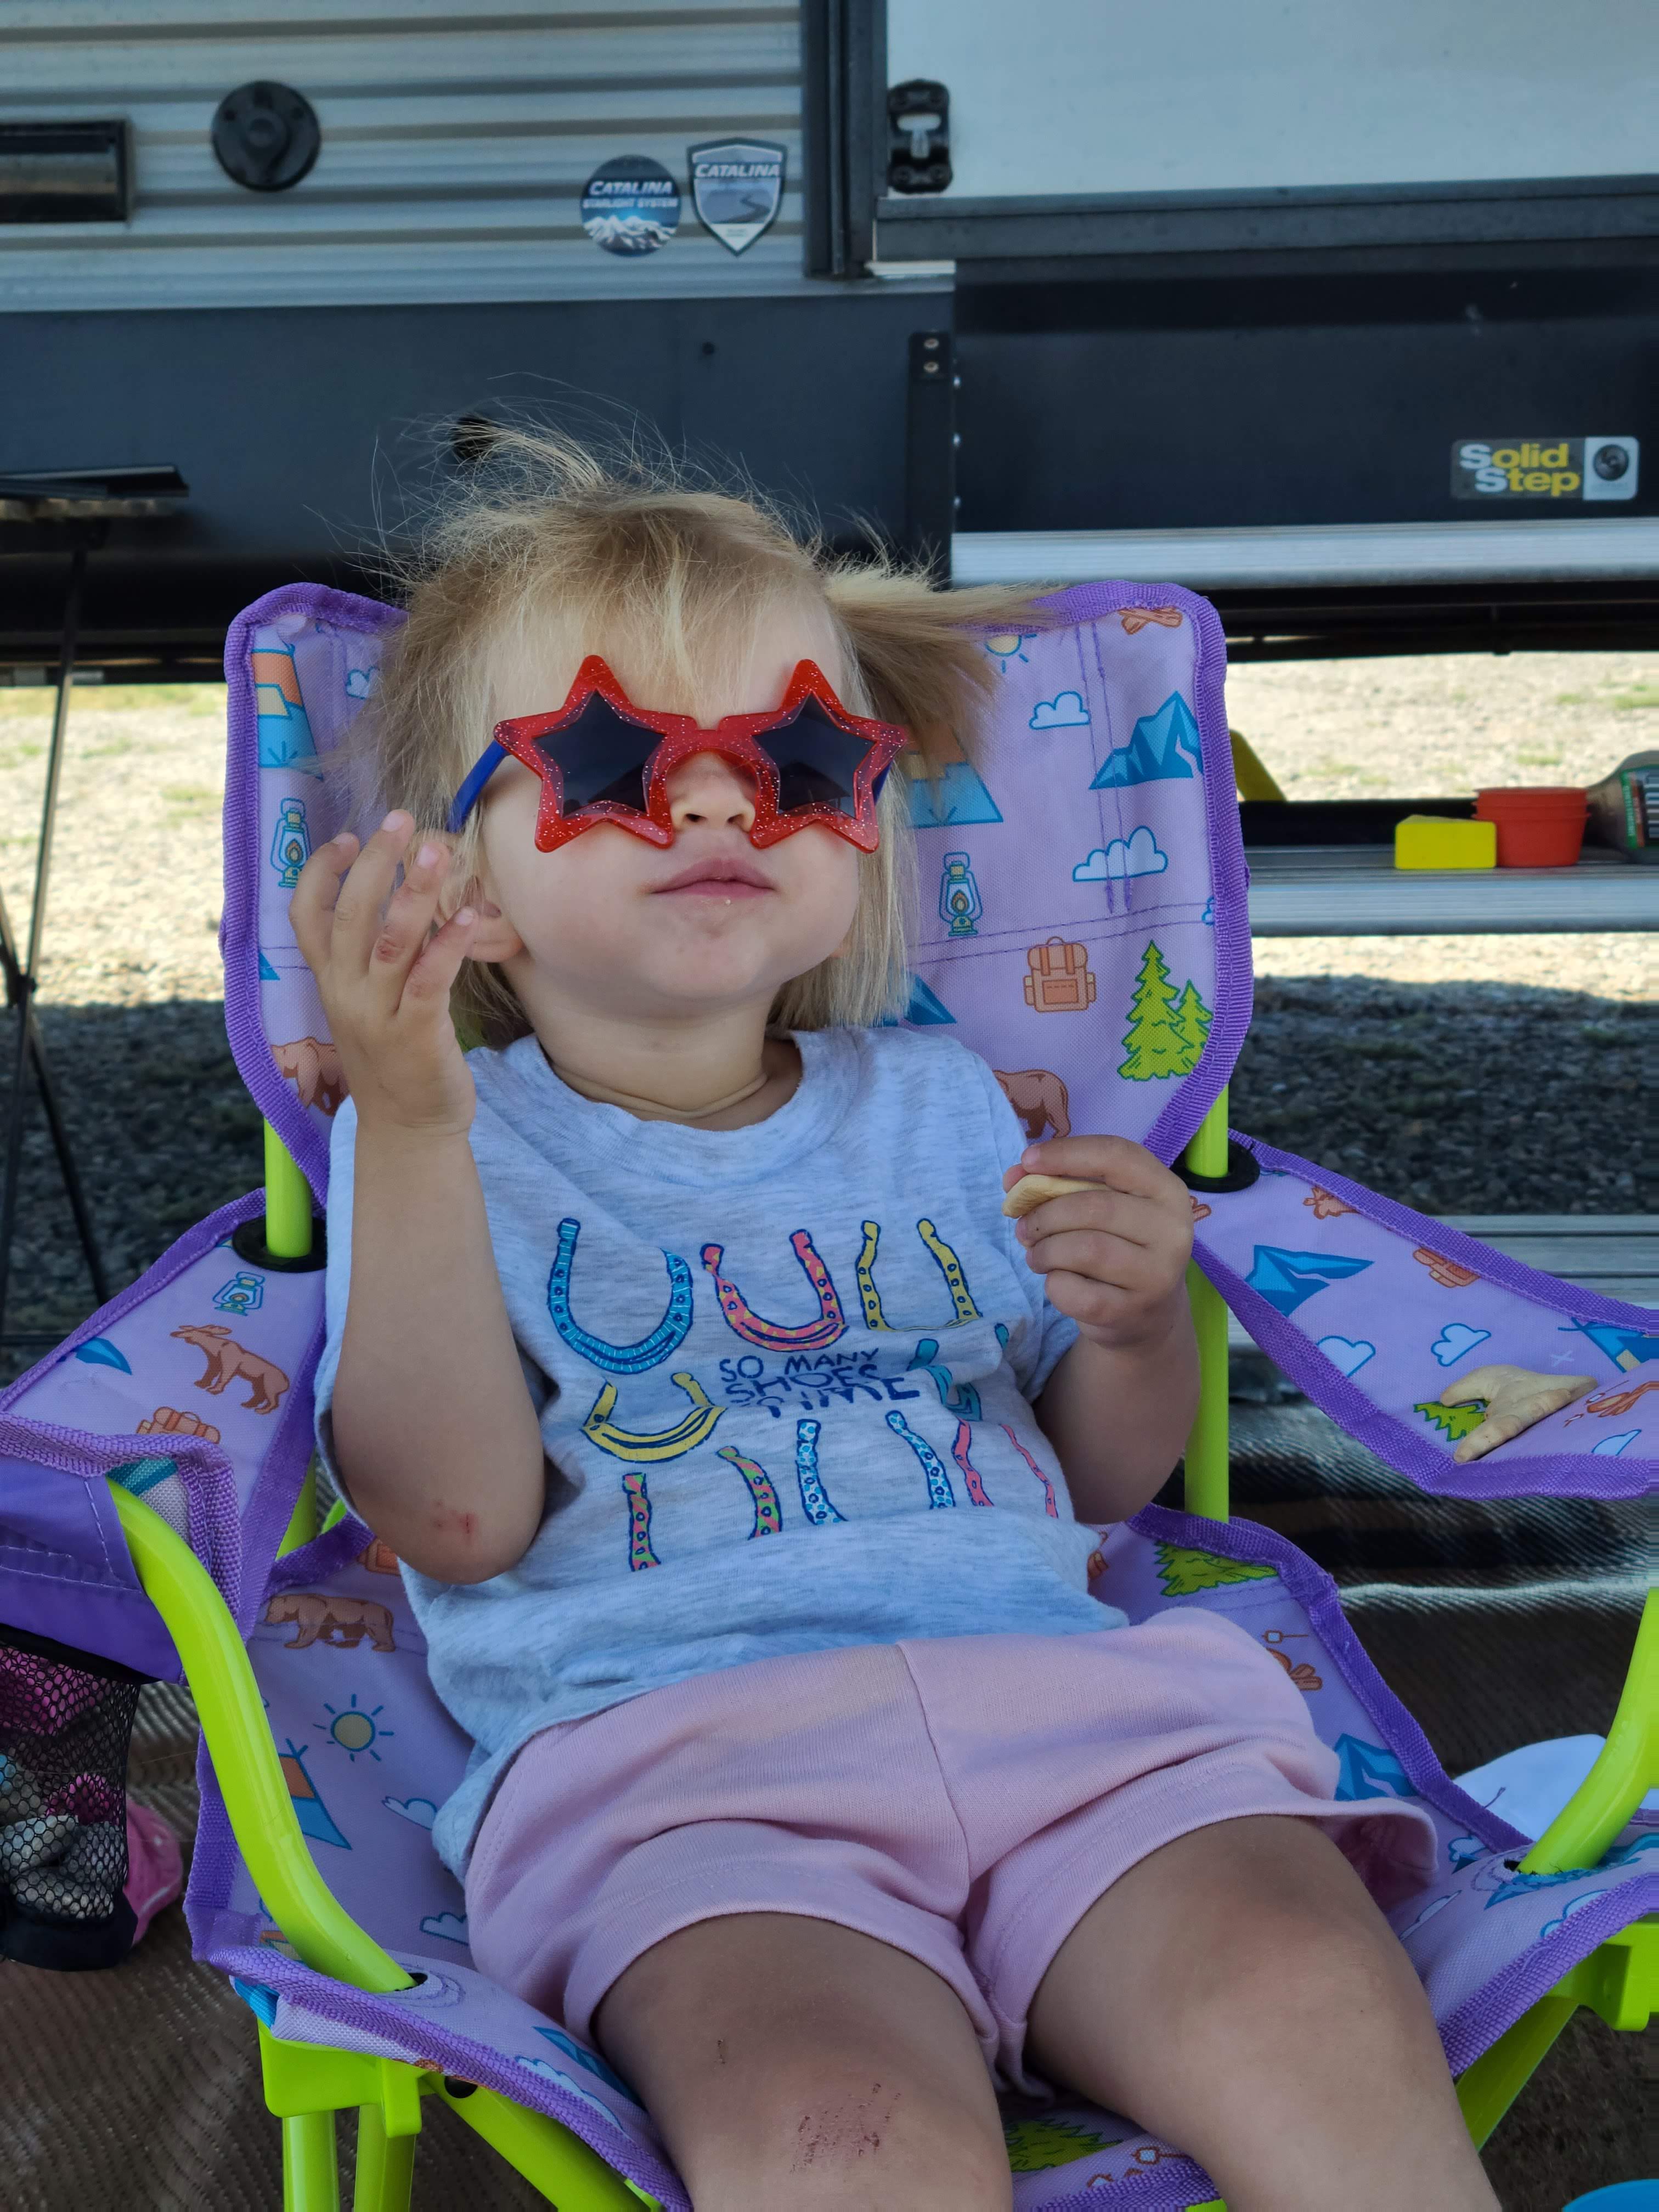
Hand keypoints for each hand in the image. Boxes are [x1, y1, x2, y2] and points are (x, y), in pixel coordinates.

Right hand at [289, 811, 479, 1139]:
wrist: (408, 1128)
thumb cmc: (395, 1056)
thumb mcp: (368, 1003)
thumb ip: (372, 956)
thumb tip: (397, 895)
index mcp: (329, 981)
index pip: (304, 915)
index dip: (319, 871)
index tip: (347, 837)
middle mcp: (345, 993)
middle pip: (350, 915)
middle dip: (373, 863)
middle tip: (399, 819)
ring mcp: (378, 1014)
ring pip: (390, 941)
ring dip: (413, 892)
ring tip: (435, 849)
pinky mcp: (416, 1033)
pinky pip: (429, 980)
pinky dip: (448, 944)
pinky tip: (468, 915)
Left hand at [1002, 1136, 1192, 1350]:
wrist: (1145, 1314)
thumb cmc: (1117, 1244)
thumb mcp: (1100, 1206)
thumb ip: (1060, 1183)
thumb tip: (1013, 1177)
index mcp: (1167, 1190)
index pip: (1117, 1155)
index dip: (1067, 1154)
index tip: (1027, 1161)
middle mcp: (1172, 1229)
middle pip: (1094, 1207)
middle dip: (1046, 1214)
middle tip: (1025, 1228)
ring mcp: (1157, 1274)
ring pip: (1085, 1249)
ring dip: (1045, 1250)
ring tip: (1037, 1255)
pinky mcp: (1131, 1311)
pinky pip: (1074, 1290)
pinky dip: (1053, 1284)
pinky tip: (1058, 1281)